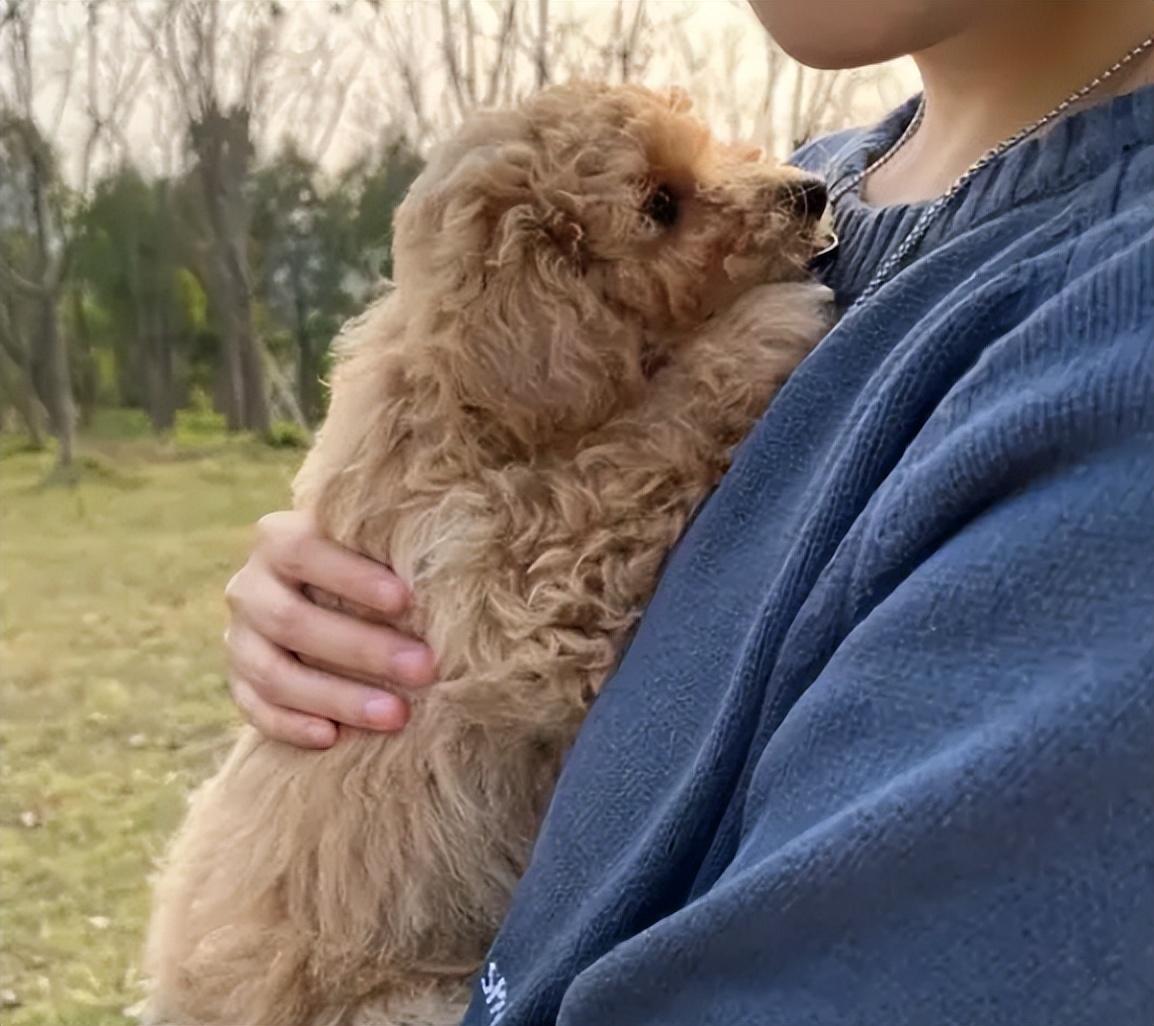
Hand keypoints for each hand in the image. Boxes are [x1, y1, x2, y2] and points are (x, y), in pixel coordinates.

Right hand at [224, 510, 436, 748]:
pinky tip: (333, 738)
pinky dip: (291, 726)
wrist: (323, 596)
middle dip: (363, 649)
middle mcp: (249, 586)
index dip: (353, 577)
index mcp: (278, 539)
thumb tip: (456, 569)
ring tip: (396, 716)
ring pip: (274, 674)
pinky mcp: (239, 681)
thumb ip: (395, 549)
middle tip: (424, 668)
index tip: (406, 600)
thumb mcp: (375, 548)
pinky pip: (255, 709)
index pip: (306, 552)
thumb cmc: (371, 566)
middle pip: (293, 621)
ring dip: (337, 697)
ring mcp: (239, 637)